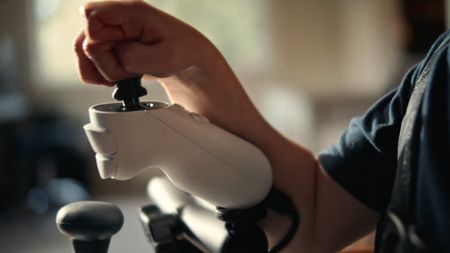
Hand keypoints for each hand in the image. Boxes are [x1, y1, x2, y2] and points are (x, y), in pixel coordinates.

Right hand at [74, 0, 212, 84]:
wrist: (188, 58)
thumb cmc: (181, 52)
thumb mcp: (164, 58)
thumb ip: (131, 55)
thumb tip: (108, 53)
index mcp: (131, 10)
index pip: (91, 15)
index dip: (99, 40)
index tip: (122, 53)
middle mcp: (116, 16)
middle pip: (83, 39)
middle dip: (104, 63)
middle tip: (130, 70)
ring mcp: (110, 29)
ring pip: (82, 52)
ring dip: (102, 71)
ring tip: (127, 74)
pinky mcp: (108, 42)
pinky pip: (88, 60)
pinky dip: (100, 74)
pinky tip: (120, 76)